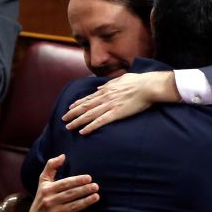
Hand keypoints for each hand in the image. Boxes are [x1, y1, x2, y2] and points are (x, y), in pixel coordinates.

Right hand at [27, 154, 98, 211]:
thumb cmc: (42, 197)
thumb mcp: (43, 181)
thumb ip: (51, 167)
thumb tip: (63, 156)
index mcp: (47, 190)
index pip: (64, 184)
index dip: (77, 180)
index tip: (89, 178)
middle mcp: (50, 202)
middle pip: (70, 195)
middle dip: (84, 190)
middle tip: (96, 186)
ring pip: (72, 207)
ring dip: (85, 202)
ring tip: (96, 196)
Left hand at [62, 71, 178, 134]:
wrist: (148, 86)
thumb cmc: (138, 82)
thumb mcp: (121, 79)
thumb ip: (109, 84)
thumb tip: (100, 87)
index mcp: (107, 89)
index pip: (89, 98)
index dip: (78, 103)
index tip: (70, 107)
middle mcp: (105, 97)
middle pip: (85, 107)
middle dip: (73, 113)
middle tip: (63, 119)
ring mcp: (109, 105)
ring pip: (89, 115)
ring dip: (77, 121)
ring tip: (69, 127)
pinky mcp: (116, 113)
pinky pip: (100, 122)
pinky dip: (90, 127)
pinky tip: (83, 132)